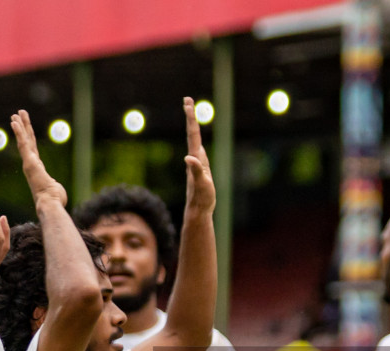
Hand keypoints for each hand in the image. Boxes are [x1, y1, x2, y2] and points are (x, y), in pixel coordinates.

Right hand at [10, 109, 65, 206]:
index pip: (32, 149)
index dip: (28, 137)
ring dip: (20, 126)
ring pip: (23, 140)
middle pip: (26, 141)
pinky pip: (23, 144)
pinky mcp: (29, 161)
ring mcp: (29, 162)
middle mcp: (31, 163)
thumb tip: (57, 192)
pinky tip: (14, 122)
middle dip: (22, 127)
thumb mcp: (54, 189)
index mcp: (37, 168)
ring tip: (15, 114)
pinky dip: (19, 132)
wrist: (49, 203)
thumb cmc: (54, 200)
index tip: (24, 128)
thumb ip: (54, 186)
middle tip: (17, 115)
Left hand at [181, 97, 215, 214]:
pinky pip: (199, 150)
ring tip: (190, 112)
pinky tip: (198, 141)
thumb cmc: (202, 198)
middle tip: (187, 100)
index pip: (193, 134)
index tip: (187, 103)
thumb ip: (196, 170)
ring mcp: (197, 163)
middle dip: (191, 116)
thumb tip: (188, 158)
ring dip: (193, 125)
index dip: (191, 118)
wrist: (198, 210)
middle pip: (193, 133)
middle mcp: (194, 157)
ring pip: (194, 139)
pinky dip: (198, 140)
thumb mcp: (202, 184)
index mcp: (195, 158)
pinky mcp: (200, 169)